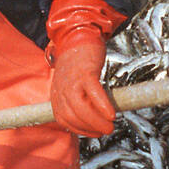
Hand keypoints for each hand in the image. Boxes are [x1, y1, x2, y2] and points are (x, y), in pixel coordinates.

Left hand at [46, 0, 127, 137]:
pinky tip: (111, 113)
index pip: (64, 120)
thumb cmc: (78, 63)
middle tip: (105, 131)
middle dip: (90, 128)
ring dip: (96, 120)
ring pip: (81, 107)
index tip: (95, 133)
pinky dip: (102, 104)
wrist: (78, 36)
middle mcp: (62, 89)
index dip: (81, 130)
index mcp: (57, 95)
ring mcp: (73, 80)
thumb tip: (93, 119)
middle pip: (72, 116)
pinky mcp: (85, 71)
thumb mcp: (71, 84)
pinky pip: (93, 91)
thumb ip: (77, 101)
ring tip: (110, 125)